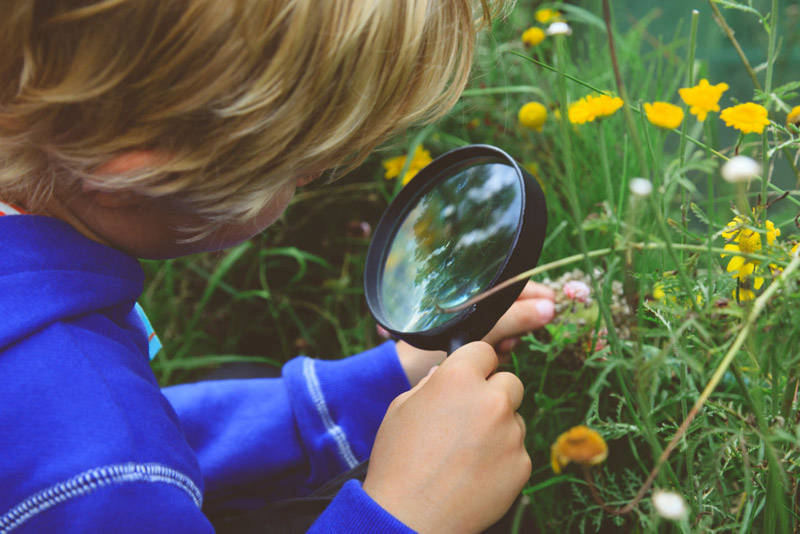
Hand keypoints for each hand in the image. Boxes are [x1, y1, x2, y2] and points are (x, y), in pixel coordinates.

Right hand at [364, 342, 530, 532]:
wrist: (408, 517)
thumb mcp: (401, 408)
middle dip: (494, 394)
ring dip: (499, 428)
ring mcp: (510, 434)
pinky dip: (502, 458)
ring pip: (515, 418)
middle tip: (470, 417)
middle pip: (511, 382)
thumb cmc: (398, 461)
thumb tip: (446, 373)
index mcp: (458, 379)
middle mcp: (491, 401)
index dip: (476, 364)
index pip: (485, 351)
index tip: (472, 377)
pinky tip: (475, 472)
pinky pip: (517, 451)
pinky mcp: (522, 465)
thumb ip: (430, 384)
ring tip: (466, 453)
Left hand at [396, 281, 554, 385]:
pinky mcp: (473, 340)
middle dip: (519, 322)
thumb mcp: (480, 328)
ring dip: (510, 338)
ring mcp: (474, 321)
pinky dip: (501, 349)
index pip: (513, 283)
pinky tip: (495, 357)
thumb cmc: (435, 344)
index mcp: (471, 289)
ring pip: (509, 326)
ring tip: (500, 349)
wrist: (407, 373)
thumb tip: (550, 308)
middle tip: (514, 336)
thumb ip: (514, 317)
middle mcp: (474, 303)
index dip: (534, 293)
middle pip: (514, 306)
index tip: (552, 304)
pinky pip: (499, 341)